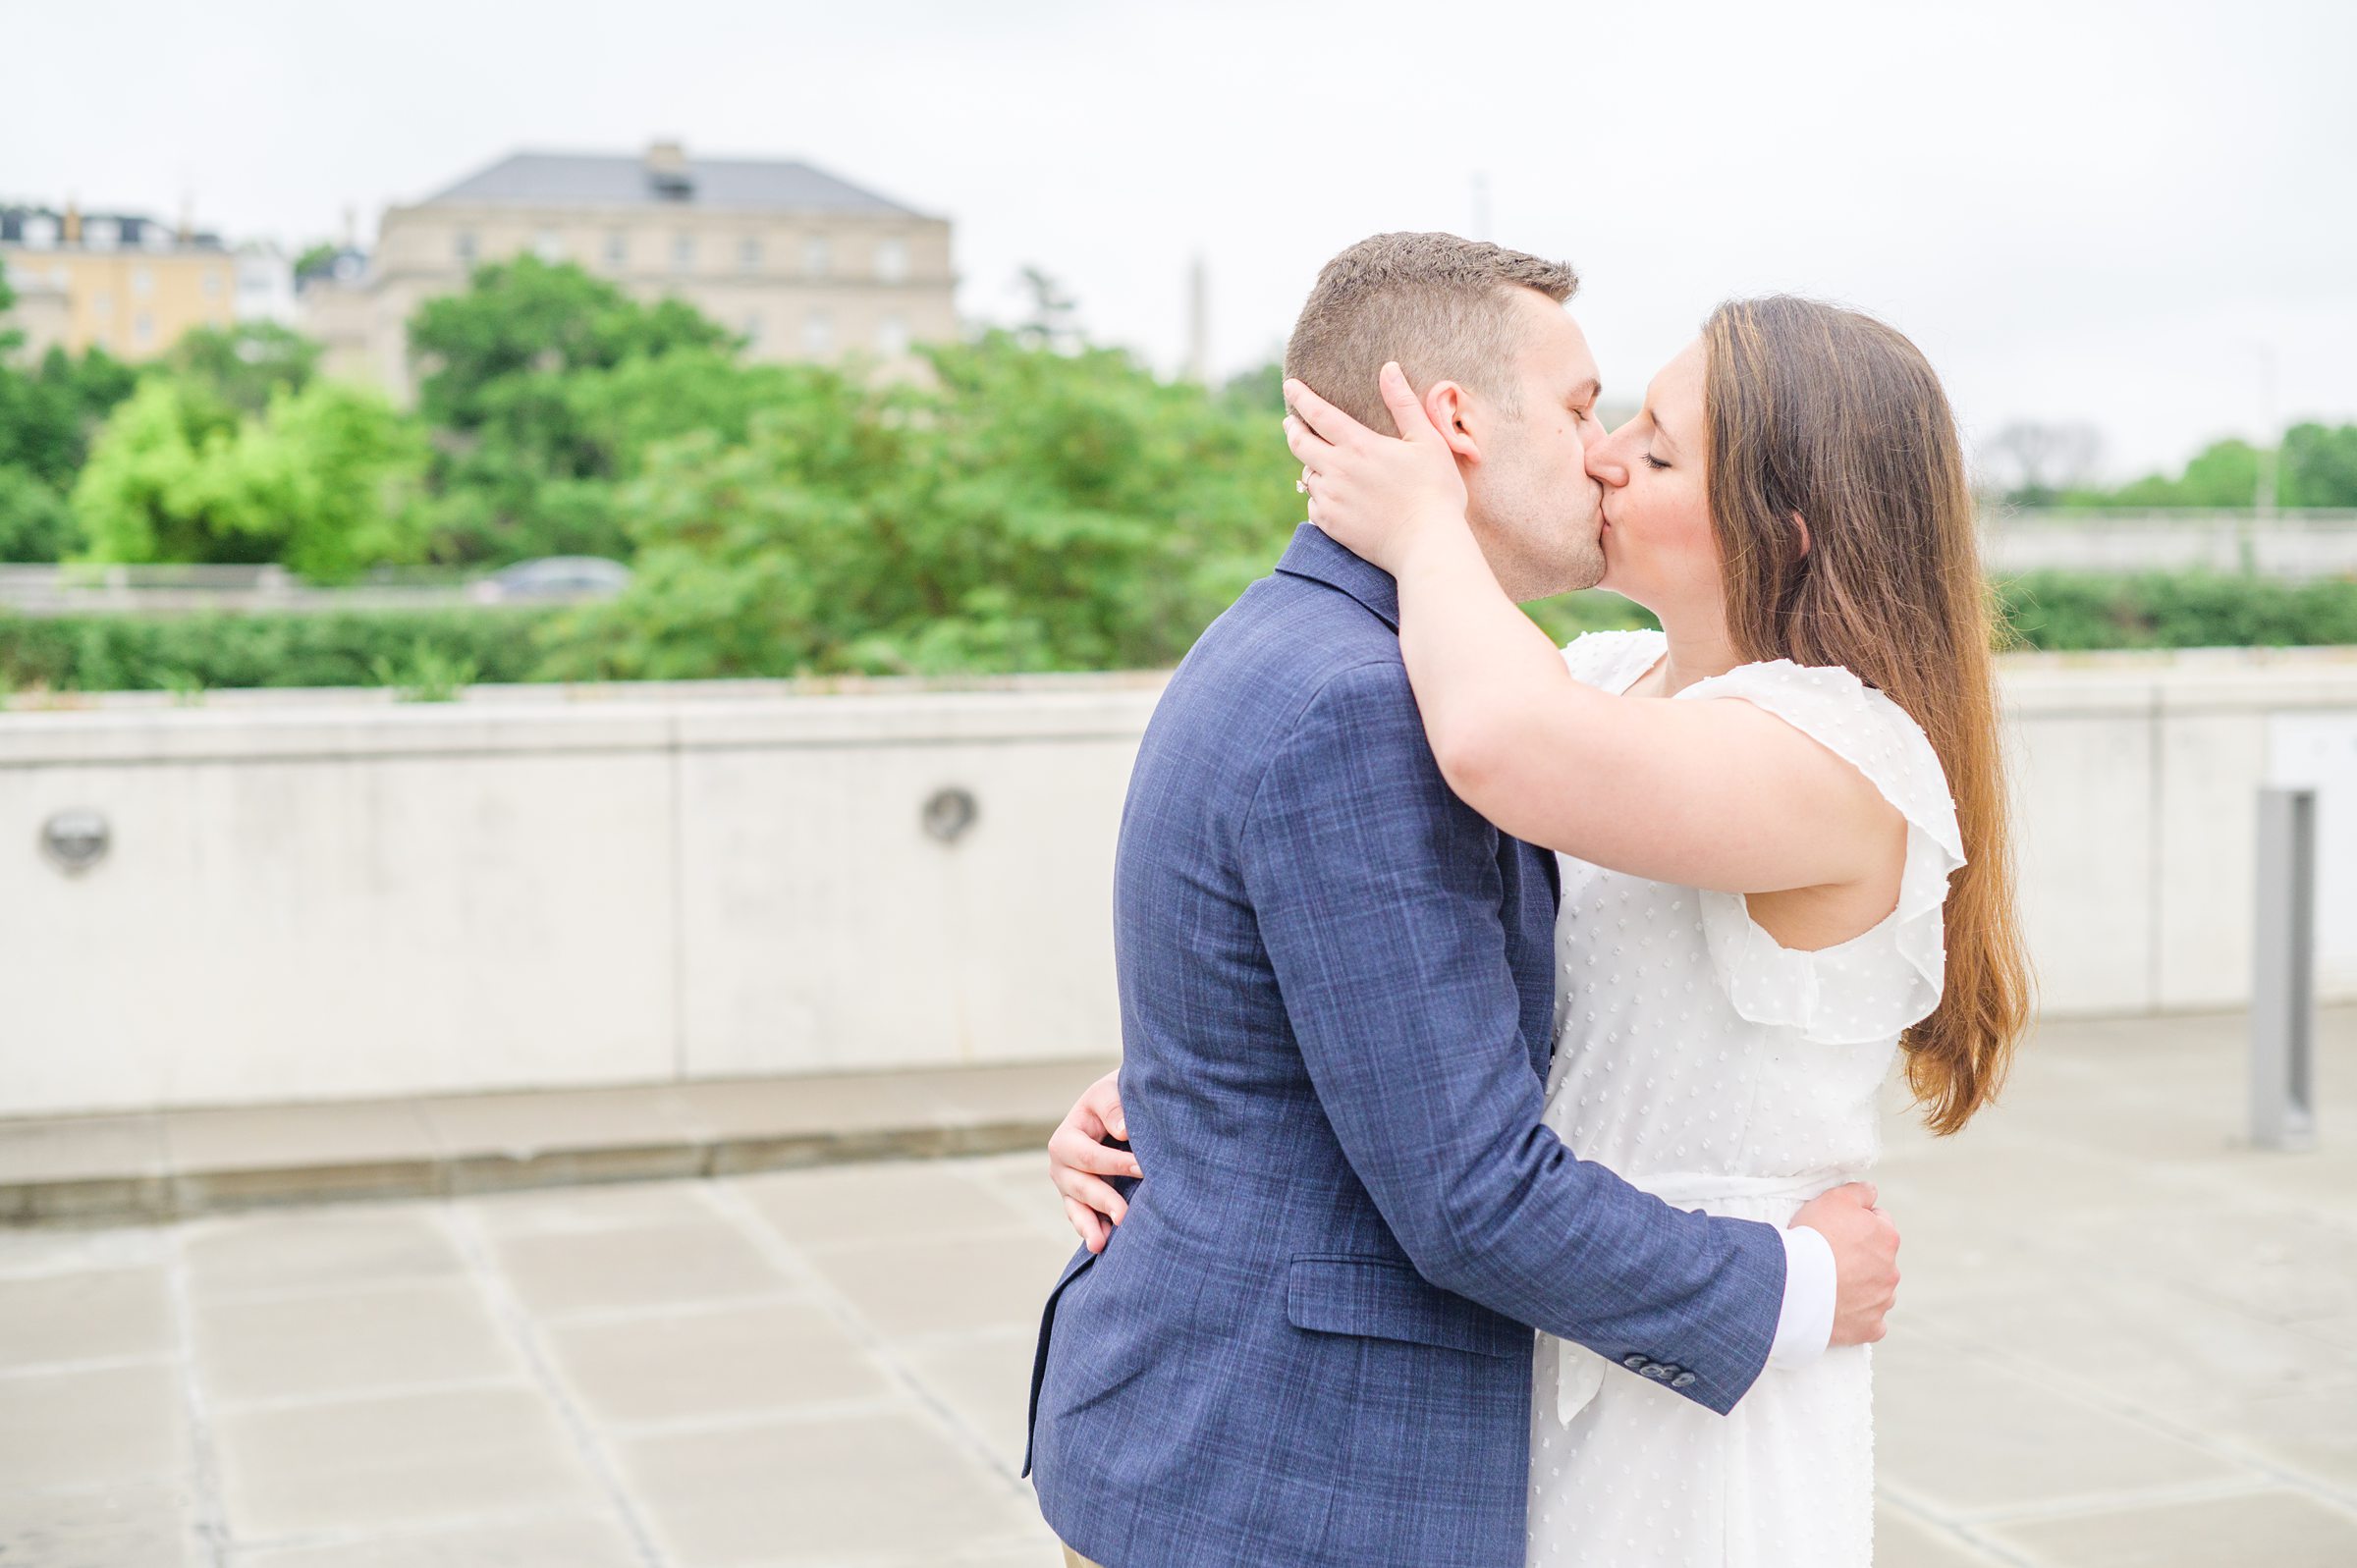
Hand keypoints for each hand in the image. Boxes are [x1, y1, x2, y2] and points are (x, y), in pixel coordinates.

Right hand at [1047, 1070, 1141, 1252]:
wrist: (1116, 1109)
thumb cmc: (1115, 1098)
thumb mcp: (1110, 1091)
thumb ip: (1114, 1107)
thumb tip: (1122, 1130)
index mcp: (1067, 1137)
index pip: (1089, 1155)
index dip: (1116, 1163)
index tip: (1143, 1169)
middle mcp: (1061, 1164)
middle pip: (1081, 1186)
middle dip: (1104, 1200)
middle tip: (1127, 1216)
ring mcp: (1068, 1186)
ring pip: (1077, 1208)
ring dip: (1091, 1225)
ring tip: (1102, 1244)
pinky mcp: (1080, 1201)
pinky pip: (1081, 1218)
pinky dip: (1091, 1230)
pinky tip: (1101, 1245)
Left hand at [1282, 362, 1470, 574]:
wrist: (1427, 543)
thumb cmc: (1435, 490)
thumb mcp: (1427, 440)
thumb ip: (1403, 403)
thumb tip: (1388, 368)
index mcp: (1358, 445)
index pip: (1318, 414)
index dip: (1301, 397)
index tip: (1290, 386)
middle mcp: (1336, 470)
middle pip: (1299, 443)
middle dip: (1293, 428)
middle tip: (1291, 422)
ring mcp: (1331, 499)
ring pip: (1307, 475)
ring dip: (1311, 465)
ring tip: (1318, 461)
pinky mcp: (1330, 525)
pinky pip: (1313, 504)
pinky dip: (1318, 495)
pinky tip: (1330, 495)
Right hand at [1791, 1182, 1899, 1346]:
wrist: (1798, 1284)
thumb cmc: (1814, 1237)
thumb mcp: (1833, 1198)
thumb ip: (1859, 1191)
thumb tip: (1871, 1192)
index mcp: (1888, 1238)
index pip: (1879, 1222)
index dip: (1856, 1222)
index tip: (1835, 1228)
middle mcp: (1891, 1271)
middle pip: (1878, 1259)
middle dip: (1860, 1257)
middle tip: (1828, 1256)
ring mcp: (1882, 1302)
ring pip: (1877, 1291)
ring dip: (1861, 1287)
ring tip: (1830, 1284)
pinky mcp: (1870, 1328)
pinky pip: (1870, 1322)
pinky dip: (1858, 1317)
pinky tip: (1839, 1310)